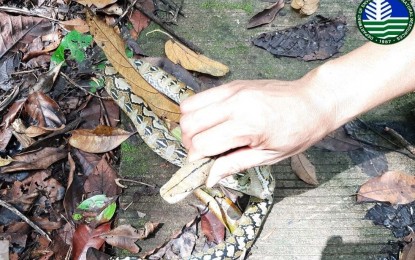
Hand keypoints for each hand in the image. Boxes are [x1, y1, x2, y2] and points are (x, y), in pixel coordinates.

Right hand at [180, 77, 335, 186]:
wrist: (313, 101)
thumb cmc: (297, 132)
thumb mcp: (268, 156)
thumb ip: (234, 164)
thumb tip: (208, 178)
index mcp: (247, 126)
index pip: (201, 144)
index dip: (197, 159)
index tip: (203, 166)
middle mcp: (234, 104)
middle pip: (189, 124)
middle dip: (190, 143)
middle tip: (205, 152)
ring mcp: (231, 90)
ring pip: (188, 107)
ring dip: (191, 126)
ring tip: (207, 136)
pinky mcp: (232, 84)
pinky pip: (200, 96)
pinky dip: (198, 111)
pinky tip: (214, 122)